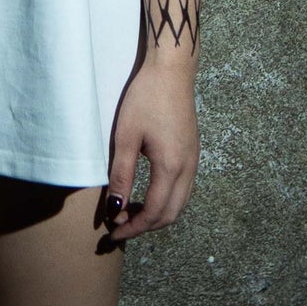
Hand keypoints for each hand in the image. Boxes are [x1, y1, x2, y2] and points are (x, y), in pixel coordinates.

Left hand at [100, 59, 198, 245]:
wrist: (171, 70)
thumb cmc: (145, 98)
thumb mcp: (126, 138)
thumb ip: (121, 176)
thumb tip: (115, 209)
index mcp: (172, 167)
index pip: (154, 212)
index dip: (133, 228)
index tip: (112, 235)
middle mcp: (188, 168)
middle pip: (171, 214)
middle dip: (145, 227)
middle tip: (119, 228)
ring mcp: (194, 161)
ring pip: (179, 203)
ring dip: (156, 215)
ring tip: (129, 213)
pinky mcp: (193, 153)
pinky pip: (183, 189)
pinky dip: (165, 201)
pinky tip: (146, 195)